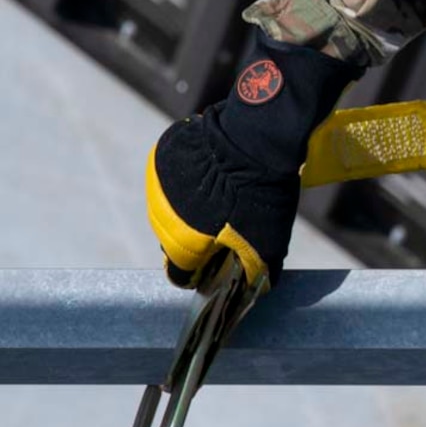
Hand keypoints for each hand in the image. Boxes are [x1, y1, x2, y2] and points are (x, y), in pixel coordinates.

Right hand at [145, 34, 361, 285]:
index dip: (204, 272)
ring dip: (193, 208)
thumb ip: (258, 273)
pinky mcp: (161, 159)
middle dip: (200, 239)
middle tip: (231, 224)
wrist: (253, 139)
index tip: (222, 263)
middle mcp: (159, 219)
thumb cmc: (260, 197)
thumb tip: (257, 288)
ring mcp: (157, 187)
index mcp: (179, 245)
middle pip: (175, 241)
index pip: (181, 274)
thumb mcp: (269, 244)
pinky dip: (188, 181)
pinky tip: (215, 172)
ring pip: (172, 210)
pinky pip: (172, 180)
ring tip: (225, 195)